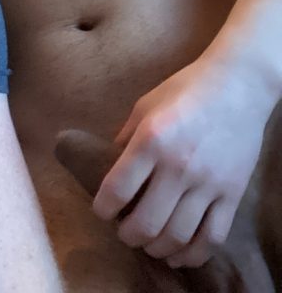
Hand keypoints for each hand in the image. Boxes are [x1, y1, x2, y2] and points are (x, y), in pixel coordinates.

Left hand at [92, 59, 271, 267]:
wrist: (238, 86)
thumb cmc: (186, 89)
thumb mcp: (146, 104)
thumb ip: (126, 135)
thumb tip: (111, 163)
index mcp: (151, 139)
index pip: (117, 189)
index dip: (103, 208)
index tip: (102, 211)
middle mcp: (178, 165)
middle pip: (146, 222)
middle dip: (128, 235)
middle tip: (124, 231)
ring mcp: (208, 183)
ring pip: (178, 236)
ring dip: (156, 248)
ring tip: (148, 244)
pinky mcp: (232, 194)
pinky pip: (212, 237)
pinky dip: (192, 254)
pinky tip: (178, 255)